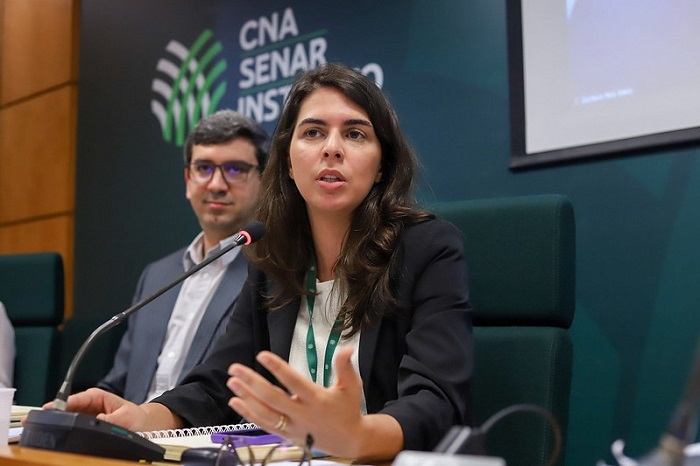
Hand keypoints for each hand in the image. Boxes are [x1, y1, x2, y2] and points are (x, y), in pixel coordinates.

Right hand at [41, 387, 150, 431]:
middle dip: (54, 414)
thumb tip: (98, 420)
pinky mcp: (83, 425)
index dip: (61, 403)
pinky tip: (58, 435)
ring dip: (58, 423)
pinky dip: (65, 430)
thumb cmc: (134, 417)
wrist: (141, 425)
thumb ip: (112, 419)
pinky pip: (72, 426)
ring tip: (46, 429)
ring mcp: (84, 415)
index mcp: (96, 397)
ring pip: (66, 418)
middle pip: (67, 408)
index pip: (76, 399)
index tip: (50, 408)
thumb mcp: (125, 417)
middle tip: (40, 421)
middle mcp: (88, 404)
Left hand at [226, 346, 401, 459]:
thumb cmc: (348, 410)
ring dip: (246, 397)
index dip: (277, 368)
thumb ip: (345, 367)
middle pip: (272, 398)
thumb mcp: (351, 386)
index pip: (293, 382)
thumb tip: (346, 349)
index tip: (262, 355)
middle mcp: (302, 414)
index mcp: (317, 399)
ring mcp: (293, 426)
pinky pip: (264, 424)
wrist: (349, 441)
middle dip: (252, 382)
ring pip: (265, 412)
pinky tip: (236, 402)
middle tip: (236, 369)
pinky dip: (248, 414)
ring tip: (232, 382)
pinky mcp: (287, 434)